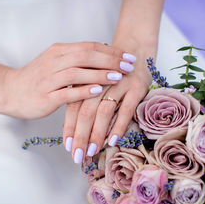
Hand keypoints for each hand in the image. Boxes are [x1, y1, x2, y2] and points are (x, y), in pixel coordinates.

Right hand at [1, 42, 135, 118]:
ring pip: (77, 73)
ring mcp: (48, 80)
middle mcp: (53, 62)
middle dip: (110, 60)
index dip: (111, 51)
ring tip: (118, 77)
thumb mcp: (56, 62)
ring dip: (99, 74)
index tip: (129, 56)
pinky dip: (83, 91)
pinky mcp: (45, 97)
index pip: (88, 47)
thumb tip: (105, 50)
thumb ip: (77, 57)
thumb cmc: (38, 78)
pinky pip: (66, 93)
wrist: (10, 91)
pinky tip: (98, 91)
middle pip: (85, 56)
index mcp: (58, 51)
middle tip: (128, 66)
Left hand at [63, 48, 151, 162]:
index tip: (68, 147)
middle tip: (78, 156)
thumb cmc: (112, 71)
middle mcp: (100, 82)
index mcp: (86, 80)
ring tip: (92, 151)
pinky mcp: (136, 87)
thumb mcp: (96, 82)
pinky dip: (118, 126)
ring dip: (97, 133)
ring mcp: (119, 84)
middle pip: (86, 111)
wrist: (135, 47)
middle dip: (81, 136)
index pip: (73, 107)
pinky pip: (126, 109)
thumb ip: (86, 100)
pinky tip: (113, 140)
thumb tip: (77, 132)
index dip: (69, 128)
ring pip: (104, 111)